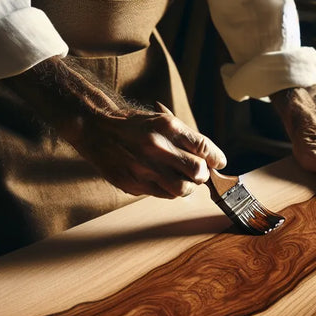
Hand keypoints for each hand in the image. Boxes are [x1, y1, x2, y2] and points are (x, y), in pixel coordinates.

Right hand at [7, 56, 226, 198]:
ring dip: (187, 187)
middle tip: (200, 173)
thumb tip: (211, 159)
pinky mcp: (132, 183)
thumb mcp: (161, 121)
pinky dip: (167, 190)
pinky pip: (162, 195)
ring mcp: (143, 167)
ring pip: (182, 190)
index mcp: (167, 127)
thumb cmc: (134, 124)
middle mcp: (157, 147)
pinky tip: (161, 179)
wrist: (95, 128)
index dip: (217, 158)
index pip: (204, 147)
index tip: (220, 162)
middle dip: (203, 175)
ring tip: (181, 179)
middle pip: (197, 172)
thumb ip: (185, 139)